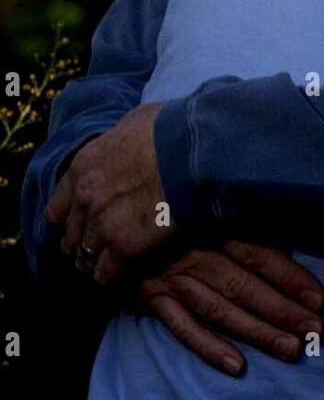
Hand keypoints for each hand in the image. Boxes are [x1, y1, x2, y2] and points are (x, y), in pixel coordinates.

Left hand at [49, 103, 168, 283]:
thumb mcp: (133, 122)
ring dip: (95, 263)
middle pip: (69, 237)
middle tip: (98, 249)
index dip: (70, 219)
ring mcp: (102, 224)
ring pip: (83, 259)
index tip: (82, 224)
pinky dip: (113, 276)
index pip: (57, 208)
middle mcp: (85, 198)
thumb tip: (132, 136)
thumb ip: (121, 140)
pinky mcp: (124, 245)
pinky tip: (124, 274)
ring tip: (109, 266)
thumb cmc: (170, 128)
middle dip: (81, 244)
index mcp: (83, 167)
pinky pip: (106, 273)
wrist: (190, 150)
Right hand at [131, 239, 323, 376]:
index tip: (319, 300)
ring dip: (257, 330)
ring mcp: (173, 277)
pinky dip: (209, 346)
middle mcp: (196, 252)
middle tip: (315, 332)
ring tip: (290, 350)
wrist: (112, 221)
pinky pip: (183, 327)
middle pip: (245, 285)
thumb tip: (290, 247)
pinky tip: (237, 366)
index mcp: (215, 227)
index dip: (290, 276)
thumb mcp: (205, 214)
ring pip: (221, 308)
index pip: (259, 254)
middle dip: (282, 309)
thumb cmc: (172, 220)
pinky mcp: (151, 297)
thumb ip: (241, 230)